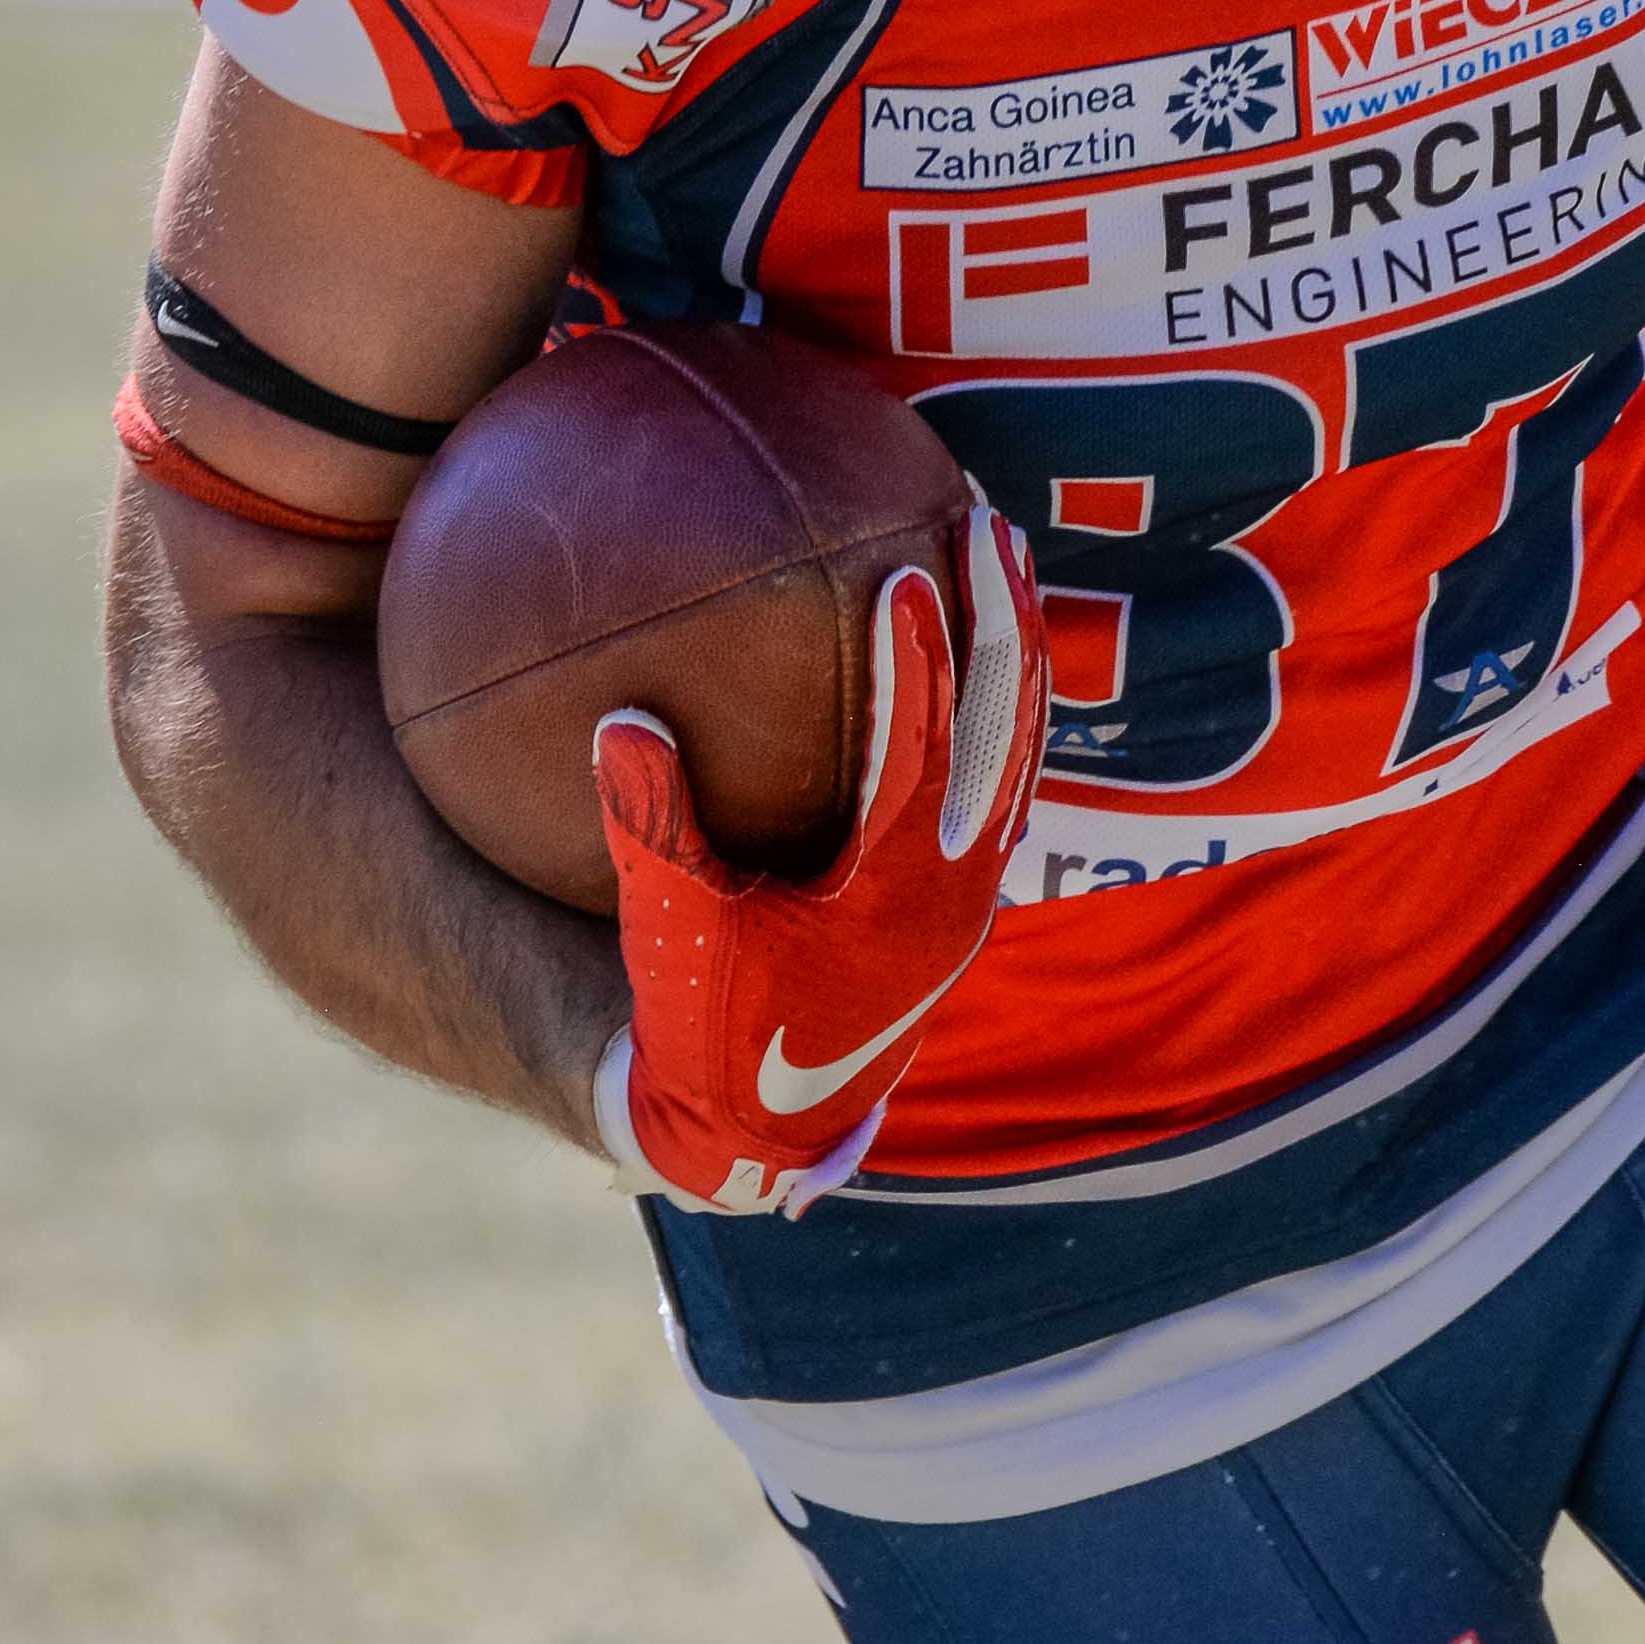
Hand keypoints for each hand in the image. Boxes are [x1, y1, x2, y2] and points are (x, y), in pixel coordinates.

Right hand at [593, 505, 1045, 1214]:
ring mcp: (973, 891)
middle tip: (986, 519)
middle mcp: (958, 886)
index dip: (922, 657)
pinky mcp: (964, 894)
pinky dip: (996, 700)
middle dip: (1004, 619)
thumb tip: (624, 717)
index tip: (907, 565)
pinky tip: (972, 639)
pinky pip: (1001, 773)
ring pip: (1020, 746)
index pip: (925, 749)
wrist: (762, 1124)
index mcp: (895, 890)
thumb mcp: (669, 932)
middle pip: (1008, 726)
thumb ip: (649, 827)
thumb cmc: (708, 1028)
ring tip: (1001, 552)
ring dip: (1017, 649)